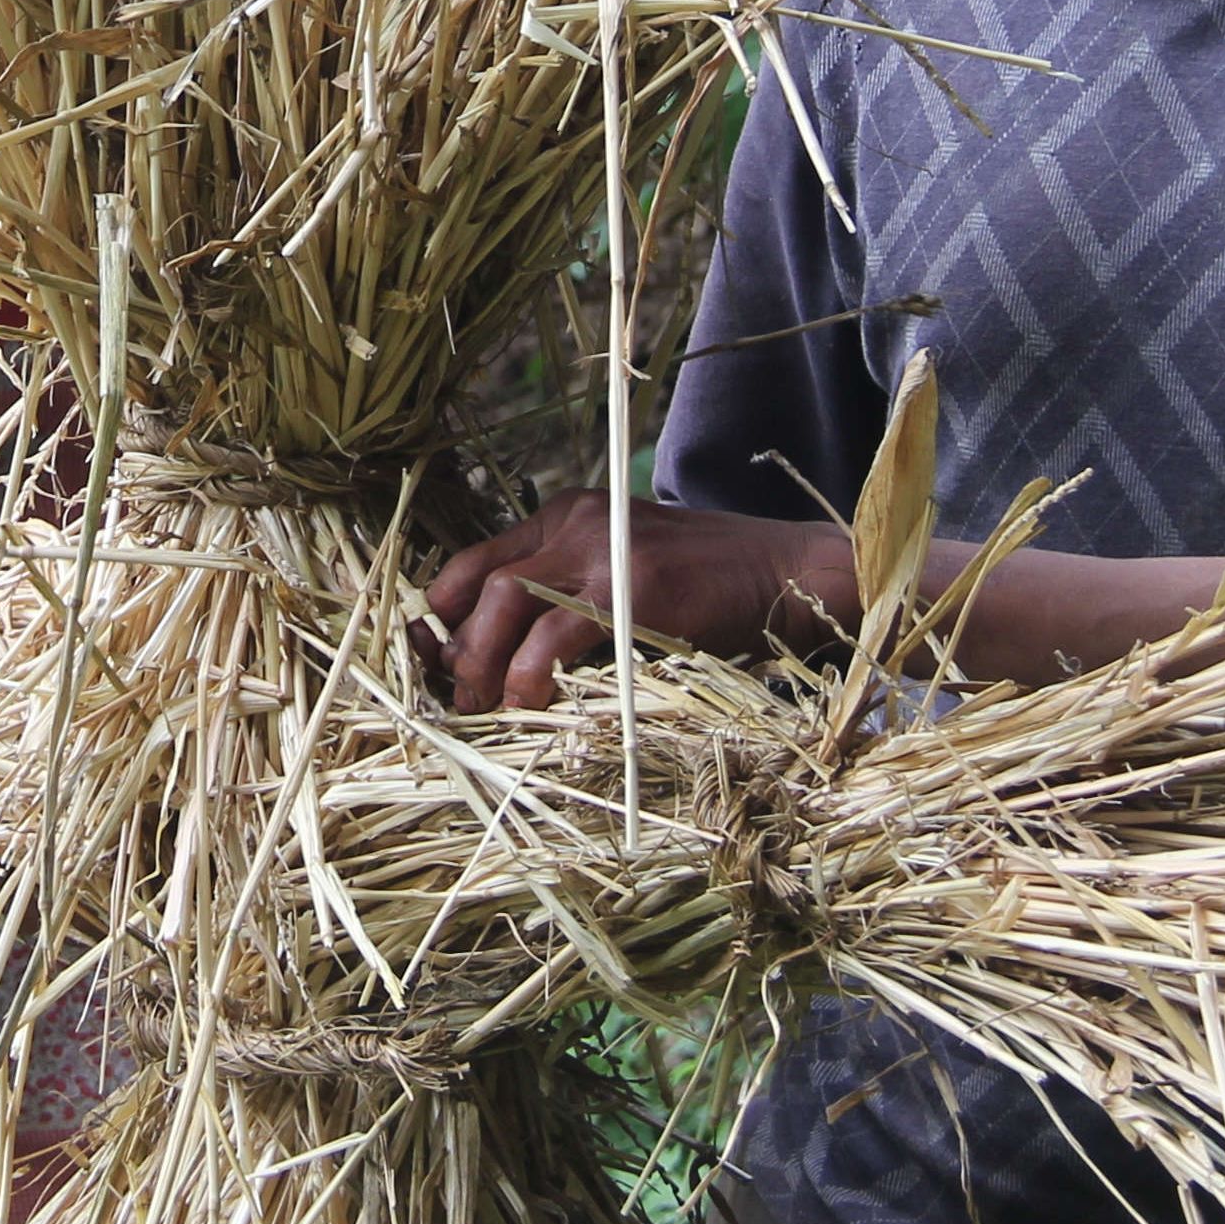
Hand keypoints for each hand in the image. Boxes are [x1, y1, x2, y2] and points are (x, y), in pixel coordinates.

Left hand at [417, 493, 857, 713]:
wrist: (786, 572)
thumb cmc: (708, 587)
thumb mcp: (624, 573)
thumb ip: (569, 593)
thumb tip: (501, 658)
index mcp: (567, 516)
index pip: (479, 559)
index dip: (445, 613)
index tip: (437, 661)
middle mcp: (576, 522)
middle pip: (483, 581)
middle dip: (457, 646)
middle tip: (459, 695)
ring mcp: (604, 551)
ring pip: (507, 601)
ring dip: (484, 662)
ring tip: (485, 707)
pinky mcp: (631, 588)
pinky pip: (556, 634)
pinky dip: (532, 674)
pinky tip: (533, 704)